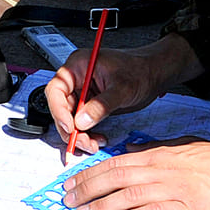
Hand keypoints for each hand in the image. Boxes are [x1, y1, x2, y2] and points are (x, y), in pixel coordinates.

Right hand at [46, 33, 201, 151]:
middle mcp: (77, 78)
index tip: (70, 127)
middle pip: (60, 107)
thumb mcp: (123, 88)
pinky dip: (87, 134)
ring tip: (93, 144)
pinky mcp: (89, 104)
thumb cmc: (140, 70)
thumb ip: (101, 105)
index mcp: (79, 65)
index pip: (56, 88)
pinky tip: (98, 139)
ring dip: (79, 134)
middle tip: (83, 142)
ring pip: (69, 118)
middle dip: (70, 128)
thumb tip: (81, 121)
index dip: (59, 110)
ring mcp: (82, 92)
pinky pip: (81, 122)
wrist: (153, 74)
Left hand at [63, 135, 209, 209]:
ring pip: (127, 196)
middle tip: (68, 201)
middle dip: (87, 190)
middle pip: (115, 178)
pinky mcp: (186, 209)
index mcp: (160, 155)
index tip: (73, 183)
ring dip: (101, 206)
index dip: (91, 174)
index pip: (116, 163)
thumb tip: (131, 148)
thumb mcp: (186, 145)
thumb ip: (157, 148)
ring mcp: (172, 189)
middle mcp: (161, 170)